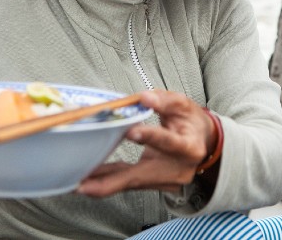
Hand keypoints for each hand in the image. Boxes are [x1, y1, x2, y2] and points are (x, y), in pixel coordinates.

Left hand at [77, 90, 217, 196]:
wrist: (205, 144)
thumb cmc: (191, 122)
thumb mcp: (183, 105)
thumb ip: (164, 100)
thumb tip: (142, 98)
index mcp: (189, 147)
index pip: (170, 142)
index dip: (151, 137)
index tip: (131, 131)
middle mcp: (177, 170)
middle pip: (142, 176)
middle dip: (111, 181)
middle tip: (83, 184)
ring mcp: (166, 181)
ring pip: (131, 182)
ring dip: (103, 183)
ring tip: (77, 183)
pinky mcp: (154, 184)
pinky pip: (129, 182)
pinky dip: (109, 180)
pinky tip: (88, 181)